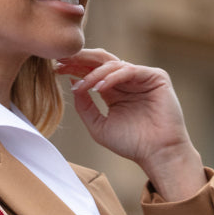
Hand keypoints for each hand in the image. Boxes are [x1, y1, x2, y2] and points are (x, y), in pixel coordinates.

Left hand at [54, 49, 205, 200]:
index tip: (55, 68)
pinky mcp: (156, 77)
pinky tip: (100, 87)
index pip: (92, 72)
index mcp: (114, 90)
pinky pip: (130, 70)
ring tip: (81, 85)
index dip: (74, 68)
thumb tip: (72, 84)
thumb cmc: (131, 144)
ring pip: (113, 64)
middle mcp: (127, 81)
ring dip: (94, 73)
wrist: (158, 154)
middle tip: (62, 61)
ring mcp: (141, 77)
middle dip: (80, 60)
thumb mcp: (99, 126)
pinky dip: (113, 76)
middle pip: (101, 61)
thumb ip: (85, 107)